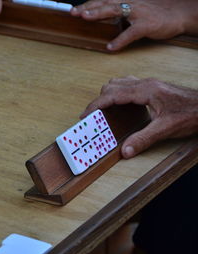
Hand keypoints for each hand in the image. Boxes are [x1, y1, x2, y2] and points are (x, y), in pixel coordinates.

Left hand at [70, 0, 197, 50]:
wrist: (180, 14)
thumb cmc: (156, 13)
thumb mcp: (135, 10)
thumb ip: (119, 14)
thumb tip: (102, 19)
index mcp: (126, 1)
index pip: (104, 0)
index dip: (88, 4)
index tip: (74, 9)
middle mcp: (130, 3)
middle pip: (105, 2)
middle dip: (88, 7)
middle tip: (73, 12)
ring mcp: (138, 13)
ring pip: (115, 10)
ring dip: (99, 13)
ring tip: (85, 17)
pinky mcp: (147, 25)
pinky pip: (131, 33)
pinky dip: (120, 40)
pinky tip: (110, 47)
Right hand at [80, 76, 197, 157]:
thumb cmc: (192, 113)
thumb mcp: (165, 129)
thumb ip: (143, 139)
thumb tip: (124, 150)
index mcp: (145, 91)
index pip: (112, 95)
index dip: (95, 105)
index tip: (85, 114)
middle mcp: (145, 84)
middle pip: (112, 86)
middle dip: (99, 100)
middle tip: (93, 116)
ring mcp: (149, 84)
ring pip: (119, 83)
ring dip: (108, 95)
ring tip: (104, 111)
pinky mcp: (153, 87)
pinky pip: (128, 85)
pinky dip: (118, 94)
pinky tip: (122, 106)